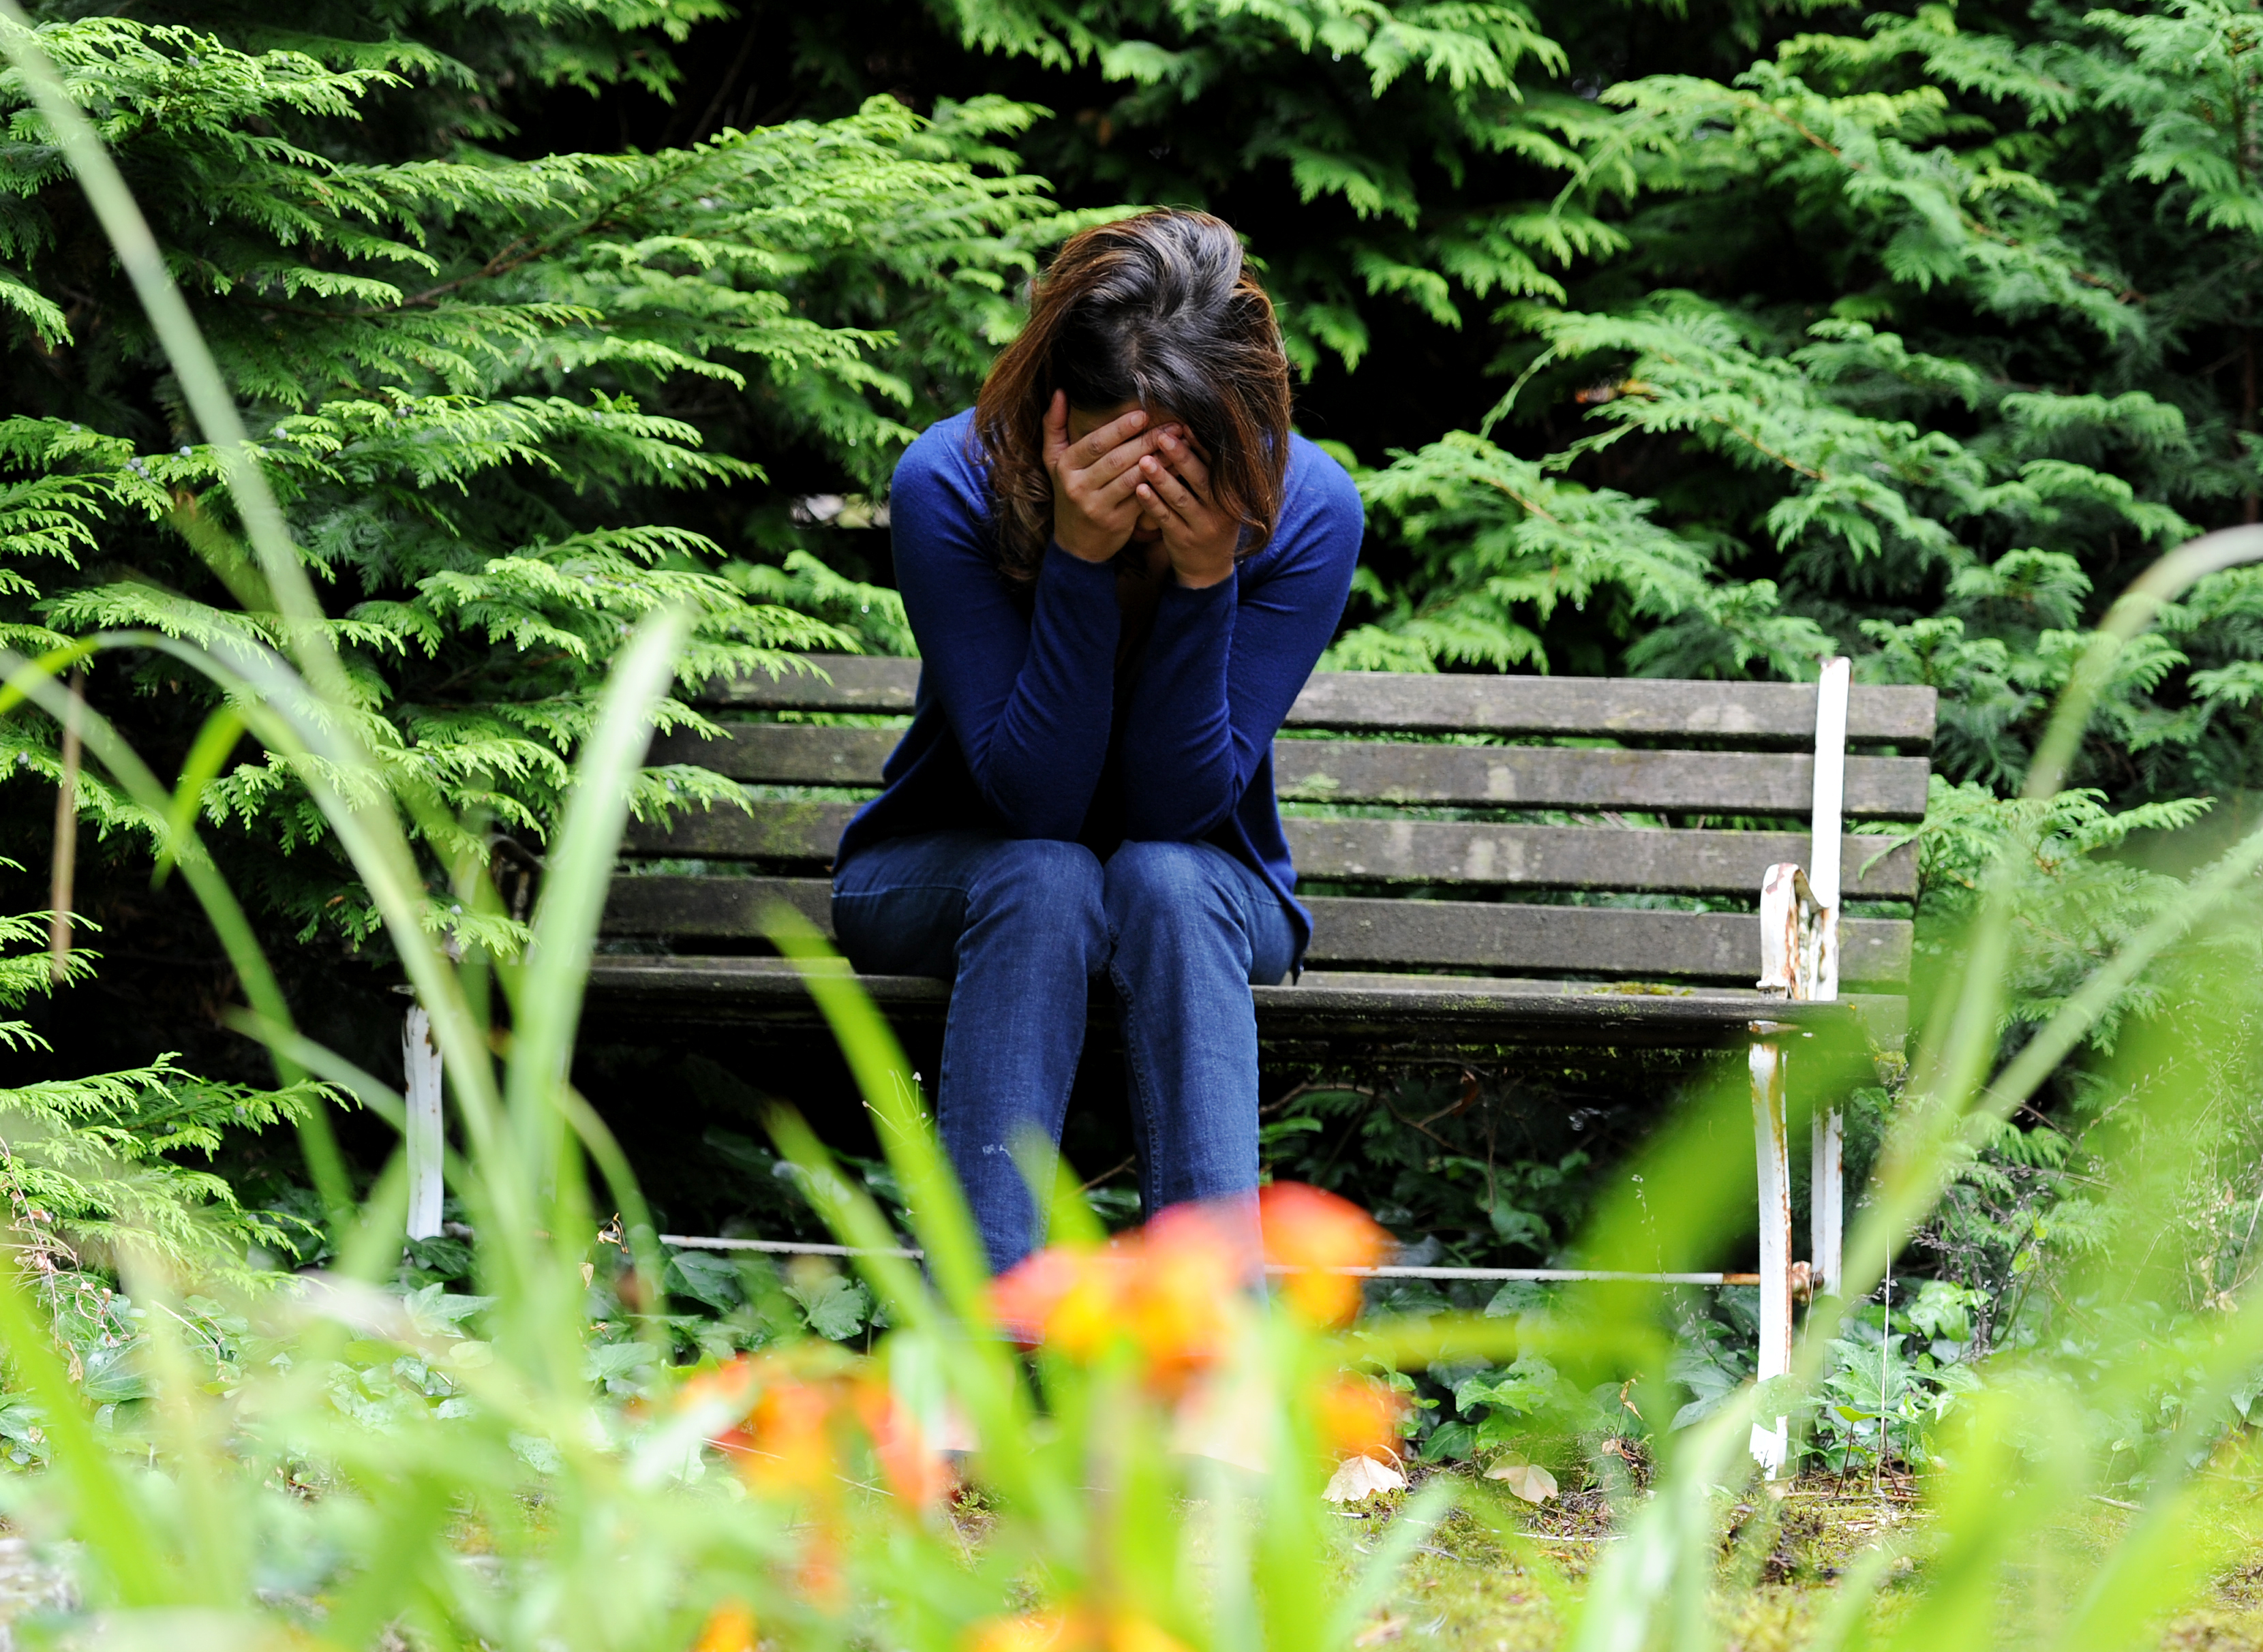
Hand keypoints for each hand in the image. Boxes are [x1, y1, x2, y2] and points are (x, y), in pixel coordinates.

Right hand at [1043, 392, 1166, 561]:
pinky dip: (1160, 482)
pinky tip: (1176, 469)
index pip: (1095, 443)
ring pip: (1133, 478)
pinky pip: (1142, 497)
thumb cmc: (1069, 492)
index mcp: (1065, 467)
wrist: (1076, 543)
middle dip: (1147, 441)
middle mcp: (1078, 487)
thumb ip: (1054, 426)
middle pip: (1117, 460)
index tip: (1143, 415)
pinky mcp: (1117, 522)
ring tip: (1179, 444)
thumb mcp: (1053, 461)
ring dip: (1159, 460)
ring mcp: (1098, 507)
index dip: (1120, 429)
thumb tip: (1060, 391)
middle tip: (1173, 427)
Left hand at [1133, 429, 1238, 588]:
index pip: (1216, 464)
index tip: (1183, 425)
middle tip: (1161, 436)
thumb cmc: (1208, 521)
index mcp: (1231, 494)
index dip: (1200, 445)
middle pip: (1200, 478)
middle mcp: (1221, 510)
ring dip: (1162, 478)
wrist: (1208, 567)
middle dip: (1181, 456)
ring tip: (1144, 460)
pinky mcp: (1183, 540)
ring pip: (1181, 499)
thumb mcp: (1218, 498)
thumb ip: (1208, 472)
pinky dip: (1153, 503)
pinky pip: (1166, 519)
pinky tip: (1139, 489)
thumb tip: (1188, 431)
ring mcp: (1202, 527)